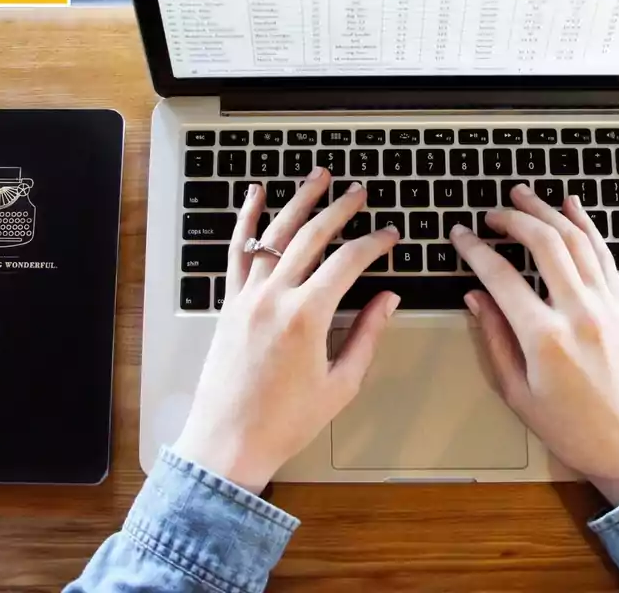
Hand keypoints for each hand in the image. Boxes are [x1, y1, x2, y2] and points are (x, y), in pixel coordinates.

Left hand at [173, 168, 399, 492]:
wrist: (228, 442)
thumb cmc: (285, 421)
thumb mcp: (341, 384)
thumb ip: (367, 335)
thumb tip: (388, 300)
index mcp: (307, 316)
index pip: (349, 262)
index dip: (374, 244)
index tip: (390, 236)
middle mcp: (275, 297)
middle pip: (312, 236)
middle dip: (340, 209)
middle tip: (360, 192)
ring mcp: (247, 296)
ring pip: (275, 233)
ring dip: (299, 201)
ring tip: (318, 177)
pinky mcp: (229, 303)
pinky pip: (238, 251)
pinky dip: (246, 219)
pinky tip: (256, 195)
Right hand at [450, 185, 618, 502]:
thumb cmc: (575, 431)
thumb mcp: (518, 394)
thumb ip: (494, 340)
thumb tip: (475, 298)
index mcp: (544, 338)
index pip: (501, 277)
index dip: (475, 250)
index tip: (461, 236)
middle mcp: (579, 312)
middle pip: (543, 244)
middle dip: (512, 219)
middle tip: (491, 213)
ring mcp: (607, 305)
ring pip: (576, 240)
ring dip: (547, 212)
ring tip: (524, 196)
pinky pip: (603, 254)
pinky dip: (586, 226)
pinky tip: (572, 208)